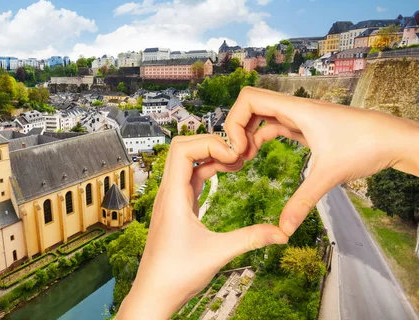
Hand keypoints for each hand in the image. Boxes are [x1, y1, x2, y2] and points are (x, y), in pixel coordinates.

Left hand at [116, 135, 288, 319]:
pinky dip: (208, 170)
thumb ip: (250, 239)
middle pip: (183, 148)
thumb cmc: (174, 274)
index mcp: (172, 196)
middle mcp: (168, 193)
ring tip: (237, 161)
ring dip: (211, 156)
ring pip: (187, 162)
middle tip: (237, 153)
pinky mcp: (178, 206)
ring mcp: (172, 199)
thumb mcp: (218, 253)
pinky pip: (191, 177)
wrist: (154, 292)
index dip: (208, 144)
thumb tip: (281, 233)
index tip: (232, 155)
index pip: (181, 149)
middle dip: (211, 144)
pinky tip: (226, 174)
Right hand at [224, 87, 418, 236]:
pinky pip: (276, 126)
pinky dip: (262, 137)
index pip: (249, 98)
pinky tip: (258, 154)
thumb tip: (283, 229)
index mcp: (296, 110)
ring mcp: (301, 117)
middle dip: (237, 128)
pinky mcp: (308, 128)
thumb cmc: (367, 146)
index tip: (239, 148)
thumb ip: (303, 202)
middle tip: (236, 156)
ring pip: (262, 116)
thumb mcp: (329, 176)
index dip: (235, 119)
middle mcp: (296, 109)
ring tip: (243, 158)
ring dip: (248, 133)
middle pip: (251, 106)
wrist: (396, 140)